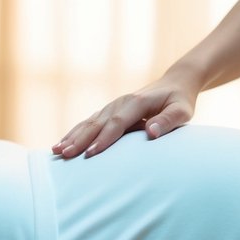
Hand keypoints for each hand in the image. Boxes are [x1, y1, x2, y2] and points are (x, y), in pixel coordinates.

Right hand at [52, 75, 197, 158]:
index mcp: (136, 102)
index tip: (91, 154)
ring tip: (56, 151)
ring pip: (88, 122)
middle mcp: (120, 102)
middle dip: (80, 140)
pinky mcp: (109, 111)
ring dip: (72, 136)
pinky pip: (89, 123)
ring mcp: (112, 106)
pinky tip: (62, 143)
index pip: (117, 123)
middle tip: (65, 155)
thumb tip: (151, 133)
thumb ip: (168, 121)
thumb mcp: (182, 111)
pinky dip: (74, 133)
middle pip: (97, 123)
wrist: (174, 83)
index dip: (104, 139)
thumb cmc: (180, 101)